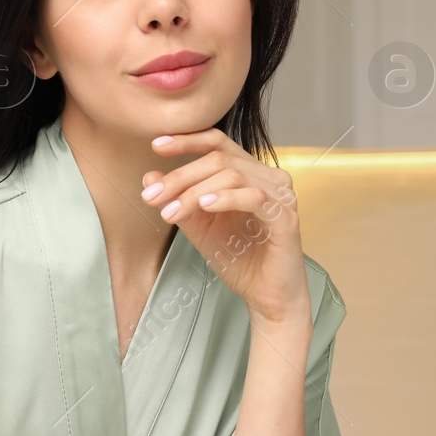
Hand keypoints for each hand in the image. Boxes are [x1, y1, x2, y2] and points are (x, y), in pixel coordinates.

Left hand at [142, 129, 310, 326]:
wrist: (266, 296)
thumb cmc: (239, 259)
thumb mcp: (200, 228)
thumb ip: (178, 201)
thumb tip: (150, 177)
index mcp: (249, 174)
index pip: (218, 143)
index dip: (188, 140)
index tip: (156, 145)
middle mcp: (268, 178)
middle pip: (220, 159)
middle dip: (181, 177)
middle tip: (153, 197)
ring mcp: (280, 196)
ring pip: (233, 176)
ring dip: (195, 192)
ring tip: (171, 211)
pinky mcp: (286, 218)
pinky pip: (255, 198)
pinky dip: (226, 198)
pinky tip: (205, 205)